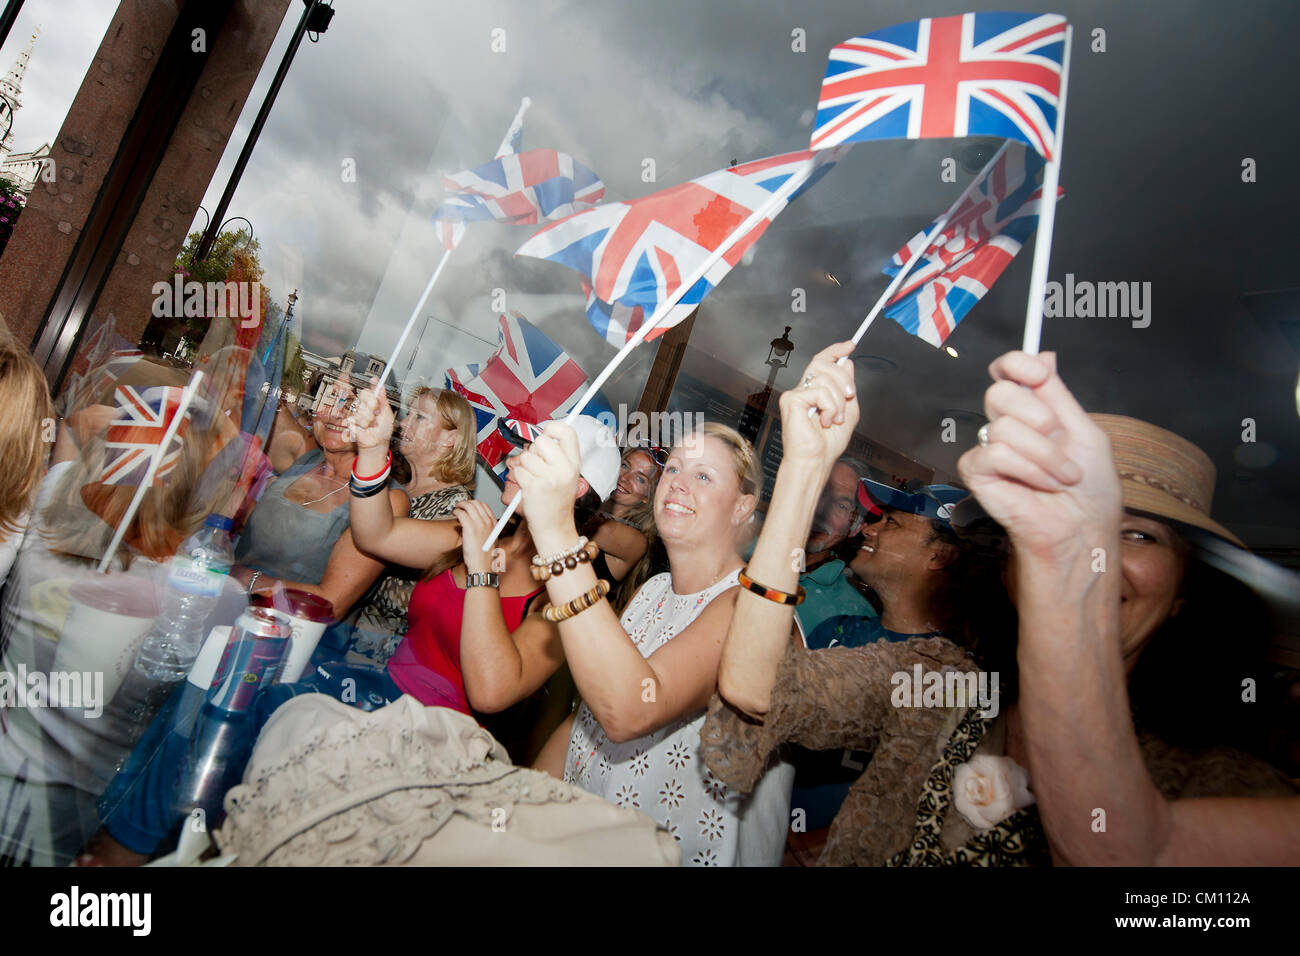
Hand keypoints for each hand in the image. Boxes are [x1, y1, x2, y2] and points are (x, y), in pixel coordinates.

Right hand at [343, 383, 393, 450]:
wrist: (376, 443)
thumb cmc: (383, 431)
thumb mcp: (388, 415)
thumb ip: (384, 401)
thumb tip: (381, 387)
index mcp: (375, 403)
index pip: (372, 390)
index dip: (374, 383)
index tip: (375, 379)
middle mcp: (366, 406)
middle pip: (365, 395)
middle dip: (372, 404)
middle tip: (376, 413)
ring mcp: (358, 413)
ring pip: (362, 408)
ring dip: (369, 418)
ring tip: (372, 423)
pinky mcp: (352, 420)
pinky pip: (357, 417)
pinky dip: (363, 424)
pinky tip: (365, 427)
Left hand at [456, 500, 499, 571]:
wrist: (482, 566)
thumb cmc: (484, 557)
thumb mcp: (491, 540)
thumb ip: (487, 529)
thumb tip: (477, 522)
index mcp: (494, 524)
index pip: (485, 506)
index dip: (475, 504)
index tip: (468, 507)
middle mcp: (488, 522)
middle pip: (476, 503)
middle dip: (466, 502)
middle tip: (460, 506)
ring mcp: (479, 524)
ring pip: (468, 506)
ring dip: (460, 505)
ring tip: (456, 509)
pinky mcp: (469, 528)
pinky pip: (461, 513)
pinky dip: (456, 511)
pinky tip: (454, 514)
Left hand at [510, 421, 581, 540]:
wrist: (554, 528)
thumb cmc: (556, 501)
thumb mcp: (566, 475)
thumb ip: (557, 455)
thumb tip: (541, 436)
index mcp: (574, 464)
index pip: (568, 432)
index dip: (553, 427)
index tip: (546, 432)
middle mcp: (564, 469)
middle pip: (541, 441)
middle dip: (533, 450)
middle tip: (537, 464)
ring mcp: (549, 478)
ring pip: (526, 457)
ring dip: (524, 466)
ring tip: (533, 479)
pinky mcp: (534, 487)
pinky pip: (518, 471)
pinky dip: (519, 478)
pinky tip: (529, 488)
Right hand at [778, 341, 857, 471]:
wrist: (816, 461)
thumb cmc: (827, 444)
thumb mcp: (848, 412)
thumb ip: (848, 388)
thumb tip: (847, 363)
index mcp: (814, 391)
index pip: (822, 362)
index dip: (835, 350)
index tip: (850, 345)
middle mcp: (803, 389)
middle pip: (824, 364)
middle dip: (843, 378)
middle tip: (851, 395)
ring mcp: (795, 394)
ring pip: (825, 379)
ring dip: (839, 401)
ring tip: (834, 419)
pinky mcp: (792, 400)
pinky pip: (820, 392)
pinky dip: (830, 407)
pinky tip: (824, 420)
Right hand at [956, 351, 1121, 565]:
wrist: (1082, 529)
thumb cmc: (1089, 489)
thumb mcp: (1085, 431)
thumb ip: (1058, 394)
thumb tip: (1045, 353)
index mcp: (1033, 410)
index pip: (1008, 371)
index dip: (1016, 364)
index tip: (1037, 373)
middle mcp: (1008, 425)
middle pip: (1000, 392)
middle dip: (1036, 415)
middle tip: (1058, 438)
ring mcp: (990, 448)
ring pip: (1003, 427)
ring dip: (1044, 454)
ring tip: (1062, 477)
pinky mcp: (977, 472)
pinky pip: (995, 454)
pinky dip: (1027, 470)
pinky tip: (1041, 486)